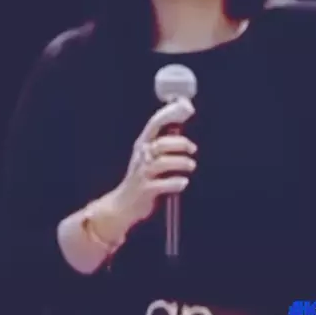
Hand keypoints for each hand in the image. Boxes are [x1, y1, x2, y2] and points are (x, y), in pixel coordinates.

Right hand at [112, 97, 196, 228]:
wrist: (123, 205)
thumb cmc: (141, 178)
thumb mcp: (148, 156)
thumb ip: (162, 142)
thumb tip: (179, 125)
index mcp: (142, 144)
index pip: (155, 123)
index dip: (170, 114)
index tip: (187, 109)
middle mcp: (141, 157)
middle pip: (161, 144)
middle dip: (180, 143)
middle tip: (192, 149)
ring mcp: (141, 174)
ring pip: (162, 163)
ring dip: (181, 163)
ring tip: (191, 166)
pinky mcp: (144, 191)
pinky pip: (162, 185)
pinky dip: (175, 183)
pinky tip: (183, 183)